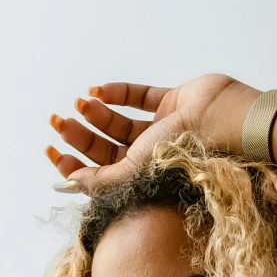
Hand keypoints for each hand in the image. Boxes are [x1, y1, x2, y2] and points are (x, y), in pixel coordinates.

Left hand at [45, 77, 256, 194]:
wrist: (225, 122)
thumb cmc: (185, 153)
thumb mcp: (135, 171)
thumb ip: (99, 180)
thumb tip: (63, 185)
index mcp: (141, 179)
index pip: (100, 174)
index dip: (73, 165)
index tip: (52, 151)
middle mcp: (150, 157)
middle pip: (105, 148)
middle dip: (80, 136)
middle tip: (58, 122)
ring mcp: (161, 129)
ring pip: (118, 122)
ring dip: (97, 113)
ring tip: (80, 103)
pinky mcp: (171, 103)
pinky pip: (139, 97)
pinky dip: (118, 93)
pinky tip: (98, 91)